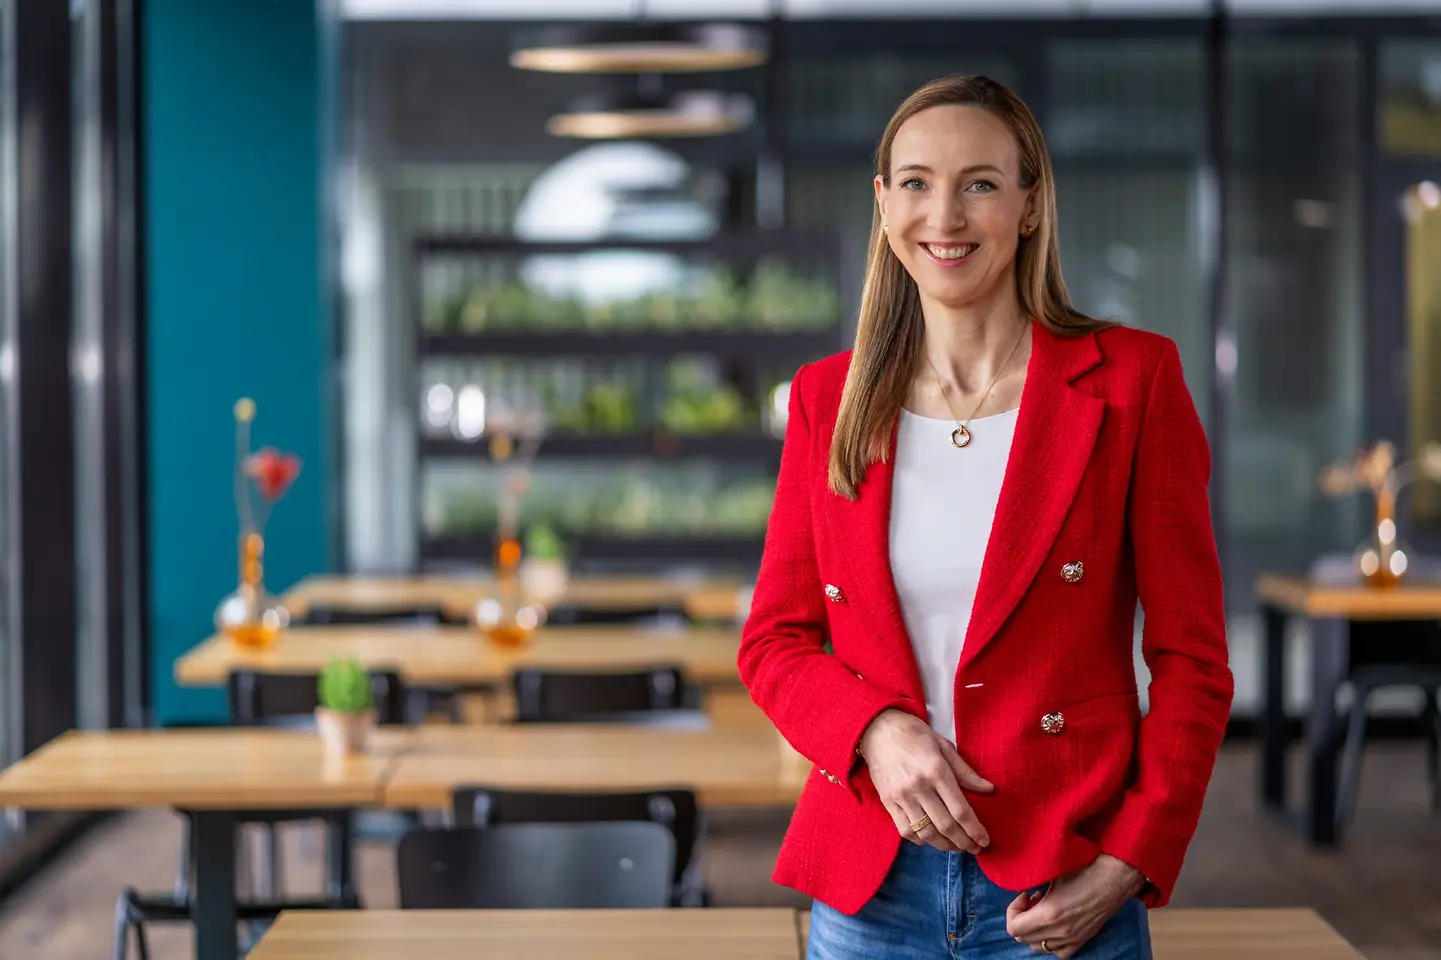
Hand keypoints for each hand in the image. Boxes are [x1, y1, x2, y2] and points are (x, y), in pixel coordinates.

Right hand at [857, 708, 993, 852]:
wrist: (877, 729)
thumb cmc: (914, 734)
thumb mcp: (944, 746)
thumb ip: (965, 772)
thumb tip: (988, 790)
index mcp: (937, 771)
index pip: (960, 810)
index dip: (975, 830)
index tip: (984, 840)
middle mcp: (919, 787)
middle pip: (945, 826)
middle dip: (964, 842)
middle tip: (975, 848)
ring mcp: (901, 796)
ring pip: (926, 833)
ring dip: (944, 845)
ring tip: (956, 847)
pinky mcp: (888, 802)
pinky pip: (906, 830)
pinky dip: (921, 840)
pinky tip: (931, 839)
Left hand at [1005, 854, 1147, 957]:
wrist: (1114, 878)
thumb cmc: (1084, 870)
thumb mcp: (1052, 876)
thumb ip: (1034, 892)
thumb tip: (1023, 895)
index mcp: (1048, 914)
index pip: (1013, 928)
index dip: (1012, 911)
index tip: (1024, 895)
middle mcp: (1059, 932)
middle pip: (1023, 939)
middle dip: (1021, 919)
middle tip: (1032, 901)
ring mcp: (1072, 939)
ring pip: (1039, 947)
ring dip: (1034, 931)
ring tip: (1043, 911)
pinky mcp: (1083, 940)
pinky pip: (1059, 952)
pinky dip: (1051, 942)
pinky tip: (1056, 924)